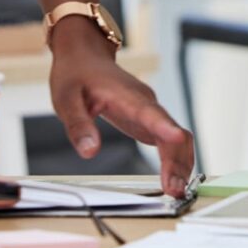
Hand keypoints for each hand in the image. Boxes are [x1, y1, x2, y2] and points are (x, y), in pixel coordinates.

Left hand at [49, 20, 195, 195]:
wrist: (85, 56)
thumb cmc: (76, 75)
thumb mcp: (66, 100)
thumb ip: (78, 126)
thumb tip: (89, 152)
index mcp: (126, 96)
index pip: (149, 112)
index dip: (164, 127)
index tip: (177, 140)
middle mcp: (146, 103)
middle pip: (173, 131)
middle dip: (177, 161)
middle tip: (173, 191)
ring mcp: (151, 111)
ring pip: (178, 138)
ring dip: (181, 164)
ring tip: (176, 191)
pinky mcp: (150, 120)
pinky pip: (171, 141)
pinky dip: (176, 160)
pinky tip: (173, 179)